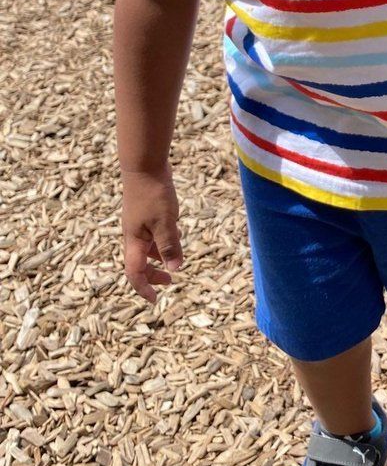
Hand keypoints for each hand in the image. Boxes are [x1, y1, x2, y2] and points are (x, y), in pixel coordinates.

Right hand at [122, 169, 182, 302]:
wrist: (144, 166)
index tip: (155, 299)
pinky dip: (161, 241)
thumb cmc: (153, 194)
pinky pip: (151, 234)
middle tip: (170, 281)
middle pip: (139, 263)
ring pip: (146, 248)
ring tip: (175, 259)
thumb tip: (175, 269)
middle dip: (153, 275)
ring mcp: (137, 223)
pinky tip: (175, 235)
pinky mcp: (144, 213)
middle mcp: (132, 235)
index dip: (143, 288)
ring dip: (159, 257)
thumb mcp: (165, 222)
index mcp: (134, 241)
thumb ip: (170, 246)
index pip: (134, 273)